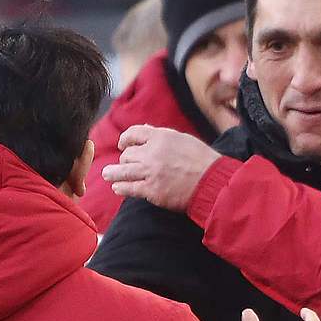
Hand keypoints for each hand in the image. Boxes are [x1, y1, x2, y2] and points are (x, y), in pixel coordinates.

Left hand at [103, 124, 221, 210]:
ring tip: (108, 175)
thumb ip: (162, 135)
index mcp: (161, 137)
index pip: (133, 133)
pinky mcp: (152, 191)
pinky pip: (129, 188)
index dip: (125, 139)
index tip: (123, 145)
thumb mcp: (183, 140)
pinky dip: (121, 187)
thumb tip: (144, 129)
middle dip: (125, 160)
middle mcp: (153, 153)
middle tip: (124, 165)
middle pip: (128, 155)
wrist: (212, 182)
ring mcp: (151, 172)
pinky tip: (117, 188)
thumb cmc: (202, 161)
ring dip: (113, 173)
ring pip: (122, 171)